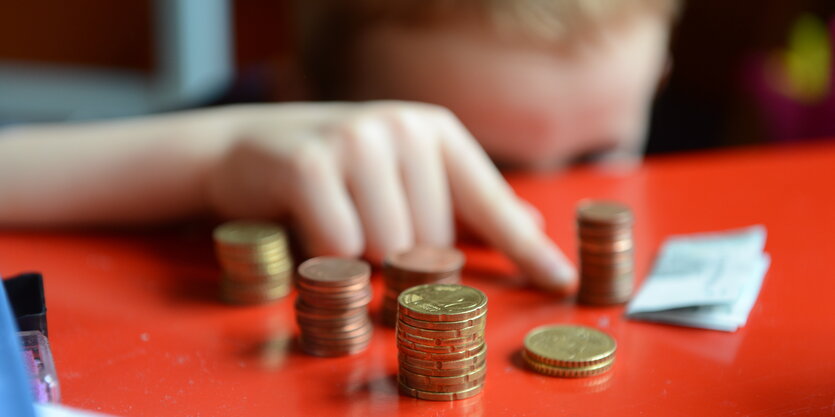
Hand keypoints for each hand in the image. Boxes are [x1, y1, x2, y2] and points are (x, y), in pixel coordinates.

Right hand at [206, 101, 576, 292]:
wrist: (249, 148)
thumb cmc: (338, 172)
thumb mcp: (405, 177)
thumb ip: (465, 202)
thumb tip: (530, 225)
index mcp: (435, 131)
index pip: (490, 201)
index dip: (525, 248)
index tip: (560, 282)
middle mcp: (401, 127)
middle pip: (432, 242)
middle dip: (400, 257)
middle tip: (363, 226)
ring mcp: (355, 140)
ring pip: (386, 249)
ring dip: (360, 257)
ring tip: (334, 221)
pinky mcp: (309, 163)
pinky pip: (340, 247)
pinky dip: (324, 254)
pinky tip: (306, 224)